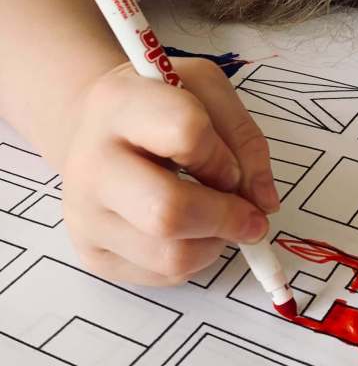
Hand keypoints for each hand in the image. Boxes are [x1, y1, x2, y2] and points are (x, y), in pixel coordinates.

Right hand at [59, 58, 278, 285]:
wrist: (90, 125)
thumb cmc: (157, 104)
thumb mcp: (205, 90)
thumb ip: (242, 138)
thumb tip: (264, 202)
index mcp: (120, 105)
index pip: (186, 133)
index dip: (222, 154)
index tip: (230, 163)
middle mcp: (91, 163)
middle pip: (168, 212)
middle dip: (227, 218)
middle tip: (250, 215)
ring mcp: (85, 216)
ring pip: (171, 256)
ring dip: (215, 242)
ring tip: (217, 216)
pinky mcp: (93, 255)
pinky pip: (163, 275)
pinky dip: (195, 259)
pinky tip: (191, 230)